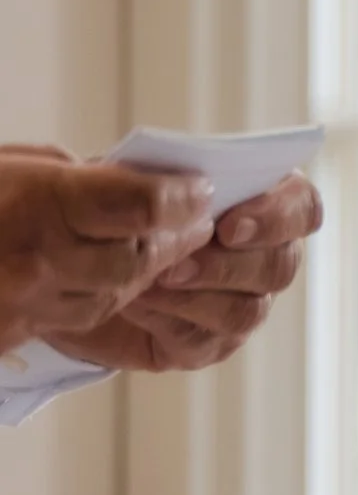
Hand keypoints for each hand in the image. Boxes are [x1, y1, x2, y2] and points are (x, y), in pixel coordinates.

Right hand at [0, 145, 214, 346]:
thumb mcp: (19, 164)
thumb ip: (85, 179)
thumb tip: (146, 185)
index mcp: (39, 203)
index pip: (143, 207)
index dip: (182, 199)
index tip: (202, 191)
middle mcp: (39, 260)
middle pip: (140, 257)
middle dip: (177, 239)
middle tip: (200, 223)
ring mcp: (29, 303)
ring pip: (120, 292)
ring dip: (150, 269)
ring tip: (167, 246)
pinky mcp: (20, 330)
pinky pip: (87, 315)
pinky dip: (111, 292)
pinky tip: (117, 273)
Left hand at [41, 170, 323, 375]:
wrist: (82, 253)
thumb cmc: (121, 203)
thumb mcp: (137, 174)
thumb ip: (170, 175)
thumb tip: (185, 189)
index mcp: (265, 203)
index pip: (304, 207)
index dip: (278, 218)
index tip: (229, 226)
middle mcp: (266, 257)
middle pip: (280, 266)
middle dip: (226, 266)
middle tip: (176, 262)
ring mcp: (243, 304)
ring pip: (246, 311)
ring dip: (195, 295)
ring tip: (150, 280)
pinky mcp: (210, 343)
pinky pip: (203, 341)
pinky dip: (167, 320)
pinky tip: (135, 302)